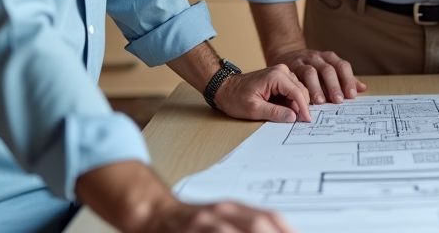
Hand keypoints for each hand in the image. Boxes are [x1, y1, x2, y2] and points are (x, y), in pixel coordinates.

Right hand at [76, 160, 297, 232]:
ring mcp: (200, 224)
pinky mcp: (185, 232)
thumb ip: (249, 222)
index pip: (268, 218)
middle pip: (255, 227)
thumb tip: (283, 228)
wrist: (152, 213)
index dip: (287, 229)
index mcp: (232, 208)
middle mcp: (218, 214)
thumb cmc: (192, 222)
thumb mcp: (223, 217)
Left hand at [211, 65, 311, 122]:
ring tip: (294, 118)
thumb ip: (275, 113)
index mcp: (276, 76)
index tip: (307, 121)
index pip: (297, 92)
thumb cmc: (235, 98)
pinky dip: (292, 101)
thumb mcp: (254, 109)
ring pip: (298, 90)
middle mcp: (281, 71)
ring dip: (297, 104)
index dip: (304, 108)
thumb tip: (293, 117)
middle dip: (302, 106)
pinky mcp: (279, 78)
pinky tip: (288, 111)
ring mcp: (280, 73)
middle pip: (300, 90)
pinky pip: (291, 90)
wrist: (224, 88)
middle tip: (302, 122)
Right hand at [270, 48, 366, 104]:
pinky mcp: (291, 68)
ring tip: (321, 101)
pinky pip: (296, 77)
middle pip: (328, 69)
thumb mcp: (329, 69)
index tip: (352, 95)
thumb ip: (344, 79)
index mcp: (330, 58)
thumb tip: (363, 88)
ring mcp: (303, 61)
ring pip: (311, 72)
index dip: (348, 80)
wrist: (287, 54)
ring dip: (317, 87)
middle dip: (334, 85)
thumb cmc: (312, 66)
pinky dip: (302, 88)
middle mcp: (318, 57)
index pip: (342, 66)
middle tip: (338, 100)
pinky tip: (305, 99)